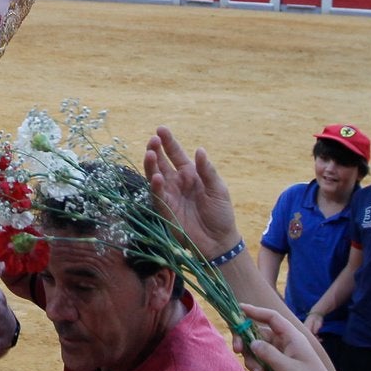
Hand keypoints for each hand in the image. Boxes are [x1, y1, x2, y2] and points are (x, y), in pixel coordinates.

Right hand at [142, 126, 241, 258]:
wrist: (218, 241)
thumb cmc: (221, 214)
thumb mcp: (218, 190)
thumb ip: (208, 171)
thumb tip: (199, 150)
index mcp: (190, 174)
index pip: (176, 154)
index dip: (168, 142)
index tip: (160, 129)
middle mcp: (176, 182)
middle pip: (161, 163)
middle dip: (155, 150)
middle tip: (153, 140)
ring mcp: (169, 195)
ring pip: (155, 176)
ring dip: (151, 165)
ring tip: (150, 153)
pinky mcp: (165, 210)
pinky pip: (157, 196)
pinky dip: (156, 186)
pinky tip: (156, 177)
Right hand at [237, 304, 339, 370]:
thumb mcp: (286, 368)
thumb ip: (267, 353)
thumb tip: (251, 342)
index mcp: (291, 338)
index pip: (271, 318)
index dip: (254, 311)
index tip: (238, 309)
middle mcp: (286, 345)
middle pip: (259, 335)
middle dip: (247, 344)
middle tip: (237, 351)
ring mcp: (282, 358)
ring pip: (258, 353)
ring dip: (255, 364)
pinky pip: (263, 368)